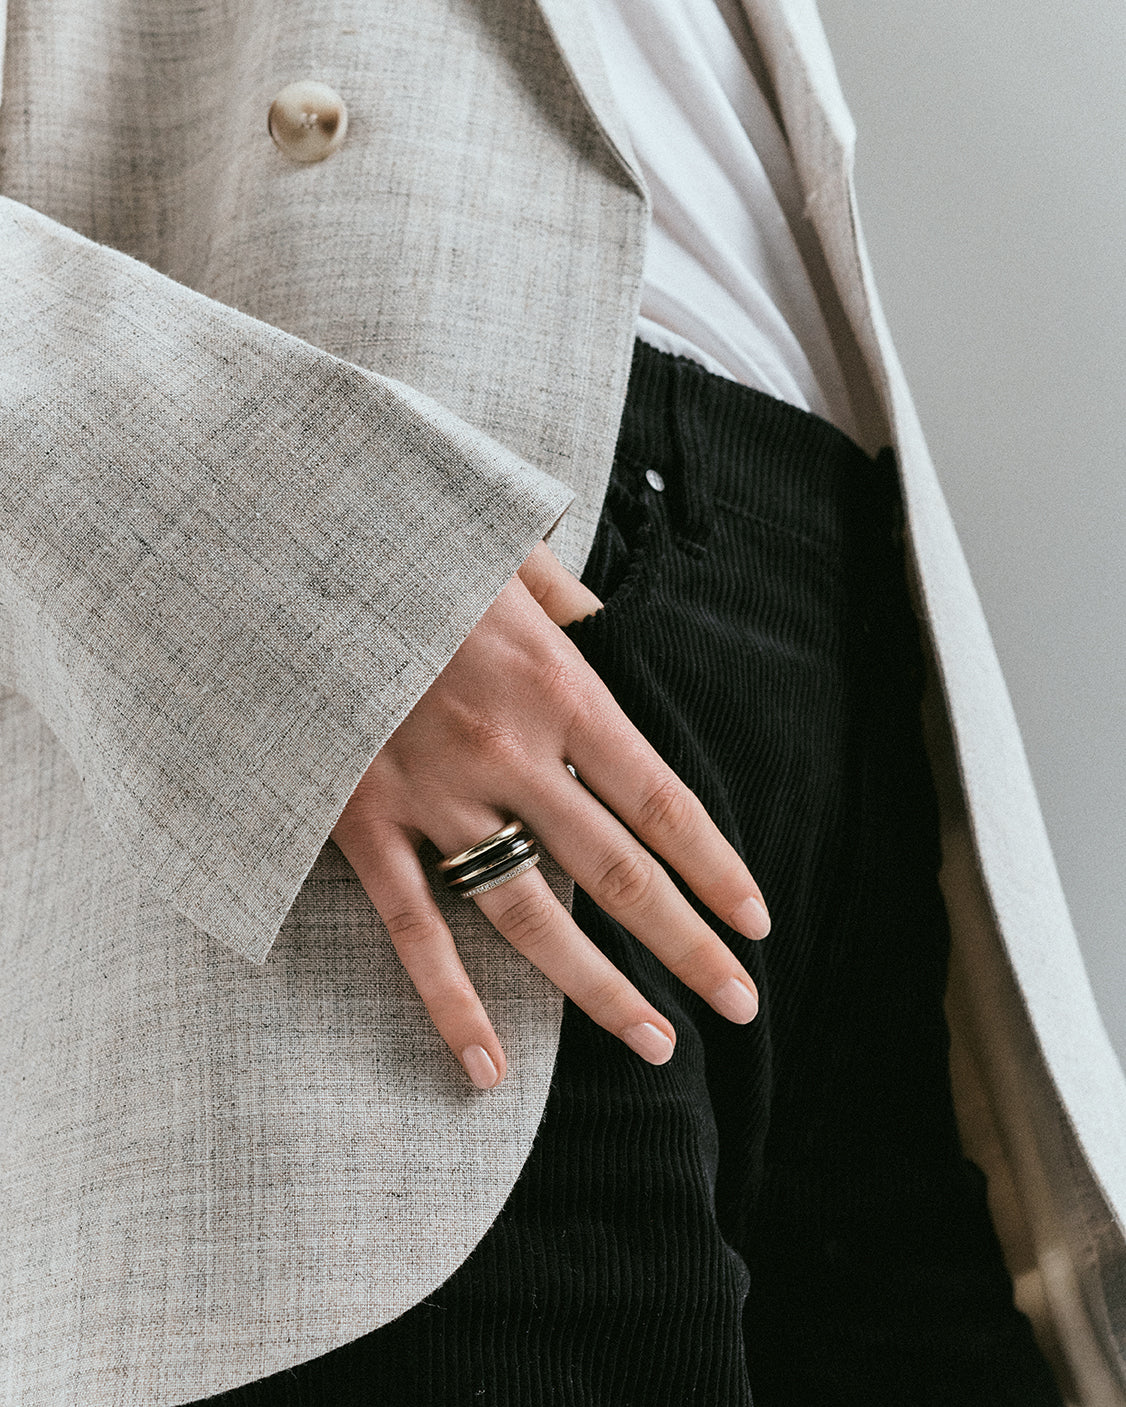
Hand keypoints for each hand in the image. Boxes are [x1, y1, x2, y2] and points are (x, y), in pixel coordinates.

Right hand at [331, 542, 769, 1088]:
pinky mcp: (361, 822)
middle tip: (739, 1004)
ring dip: (597, 989)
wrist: (284, 550)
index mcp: (558, 686)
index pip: (662, 801)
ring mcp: (434, 796)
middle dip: (687, 946)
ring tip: (655, 1044)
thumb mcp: (506, 552)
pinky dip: (450, 1003)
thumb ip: (566, 598)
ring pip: (530, 916)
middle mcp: (509, 753)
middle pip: (618, 872)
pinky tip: (486, 1068)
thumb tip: (605, 624)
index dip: (715, 869)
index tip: (755, 924)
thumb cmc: (409, 549)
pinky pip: (413, 930)